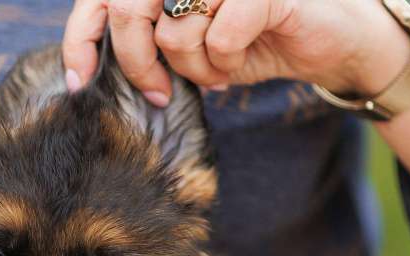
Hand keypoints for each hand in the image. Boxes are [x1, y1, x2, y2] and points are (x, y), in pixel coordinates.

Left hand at [63, 0, 409, 104]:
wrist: (329, 43)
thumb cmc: (252, 42)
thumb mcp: (186, 48)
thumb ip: (144, 42)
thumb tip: (85, 69)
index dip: (81, 37)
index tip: (80, 80)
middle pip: (128, 8)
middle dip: (137, 63)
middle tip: (159, 94)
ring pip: (175, 28)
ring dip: (192, 66)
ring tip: (218, 68)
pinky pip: (220, 33)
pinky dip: (225, 60)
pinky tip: (239, 61)